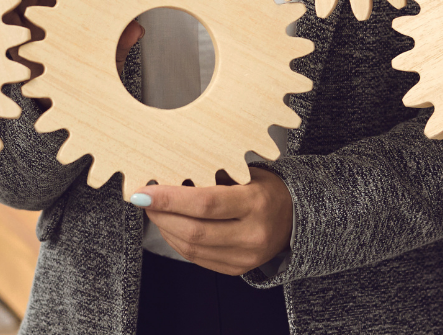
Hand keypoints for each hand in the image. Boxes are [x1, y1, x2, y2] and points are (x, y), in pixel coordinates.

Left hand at [132, 168, 294, 274]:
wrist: (297, 220)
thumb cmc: (268, 190)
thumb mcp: (248, 173)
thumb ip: (213, 174)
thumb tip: (169, 173)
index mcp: (257, 203)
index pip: (204, 204)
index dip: (170, 199)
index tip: (145, 193)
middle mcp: (252, 234)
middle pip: (194, 230)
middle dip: (162, 215)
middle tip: (145, 201)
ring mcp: (246, 257)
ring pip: (192, 248)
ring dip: (166, 229)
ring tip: (155, 212)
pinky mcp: (237, 269)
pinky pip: (198, 259)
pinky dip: (178, 242)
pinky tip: (170, 227)